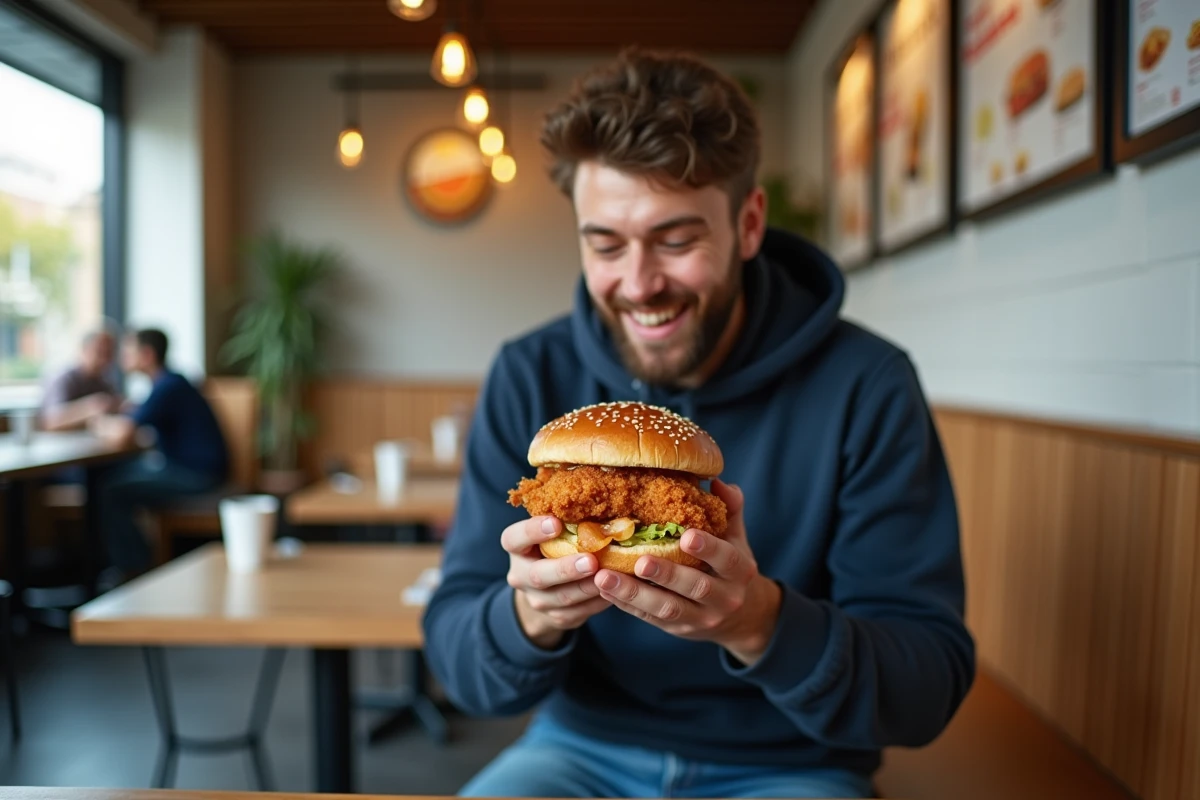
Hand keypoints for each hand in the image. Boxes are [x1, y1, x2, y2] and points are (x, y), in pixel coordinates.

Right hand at [502, 515, 610, 649]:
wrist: (546, 589)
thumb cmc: (554, 546)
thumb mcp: (551, 531)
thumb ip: (565, 521)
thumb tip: (599, 503)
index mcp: (516, 548)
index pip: (514, 538)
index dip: (533, 531)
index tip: (556, 523)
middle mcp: (520, 575)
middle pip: (538, 575)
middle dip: (565, 569)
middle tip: (590, 561)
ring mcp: (537, 599)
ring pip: (562, 597)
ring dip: (587, 587)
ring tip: (609, 577)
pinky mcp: (556, 617)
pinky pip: (578, 612)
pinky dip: (597, 601)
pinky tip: (614, 591)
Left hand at [594, 481, 782, 665]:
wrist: (739, 618)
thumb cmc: (729, 566)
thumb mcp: (735, 538)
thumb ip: (729, 509)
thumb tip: (716, 482)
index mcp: (740, 571)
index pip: (728, 559)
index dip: (709, 548)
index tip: (686, 535)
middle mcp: (725, 598)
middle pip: (695, 587)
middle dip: (666, 574)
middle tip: (639, 560)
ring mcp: (700, 618)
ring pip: (668, 609)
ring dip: (635, 594)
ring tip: (605, 578)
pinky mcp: (677, 629)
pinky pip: (650, 618)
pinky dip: (627, 605)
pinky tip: (604, 590)